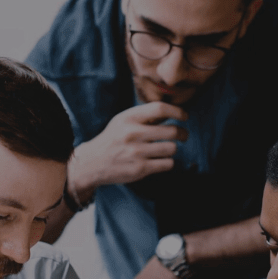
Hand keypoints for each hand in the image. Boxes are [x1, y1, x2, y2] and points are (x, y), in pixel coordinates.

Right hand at [70, 101, 187, 199]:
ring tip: (167, 149)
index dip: (177, 111)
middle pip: (171, 131)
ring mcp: (136, 153)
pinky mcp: (140, 169)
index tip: (184, 116)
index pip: (159, 109)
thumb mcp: (123, 121)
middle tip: (183, 135)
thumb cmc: (113, 139)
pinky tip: (161, 160)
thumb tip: (172, 112)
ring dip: (173, 149)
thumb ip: (145, 116)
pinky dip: (168, 162)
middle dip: (182, 133)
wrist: (93, 163)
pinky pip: (167, 164)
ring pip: (172, 149)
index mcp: (129, 118)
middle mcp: (132, 134)